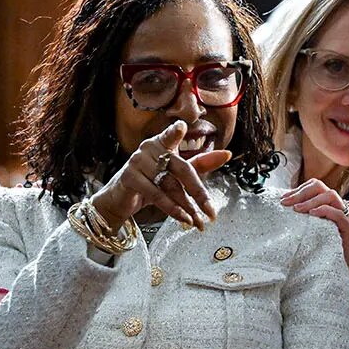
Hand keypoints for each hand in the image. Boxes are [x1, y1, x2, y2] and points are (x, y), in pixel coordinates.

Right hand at [89, 120, 229, 229]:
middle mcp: (148, 148)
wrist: (120, 199)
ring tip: (198, 222)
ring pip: (170, 185)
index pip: (172, 136)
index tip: (181, 126)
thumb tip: (227, 154)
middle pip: (182, 169)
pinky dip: (172, 209)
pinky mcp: (130, 178)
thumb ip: (201, 164)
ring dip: (187, 206)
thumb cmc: (151, 182)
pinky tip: (184, 218)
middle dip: (199, 193)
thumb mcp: (177, 173)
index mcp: (162, 142)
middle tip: (211, 213)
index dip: (176, 132)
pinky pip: (156, 195)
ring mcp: (137, 162)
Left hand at [281, 179, 348, 280]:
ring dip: (312, 200)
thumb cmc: (319, 254)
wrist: (337, 275)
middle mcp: (336, 209)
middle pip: (322, 187)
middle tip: (286, 203)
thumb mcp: (306, 233)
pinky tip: (312, 215)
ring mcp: (344, 219)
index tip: (283, 199)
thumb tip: (278, 211)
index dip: (298, 189)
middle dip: (302, 192)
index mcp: (326, 206)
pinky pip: (340, 215)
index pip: (314, 187)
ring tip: (297, 210)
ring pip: (331, 196)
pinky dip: (325, 210)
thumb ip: (299, 220)